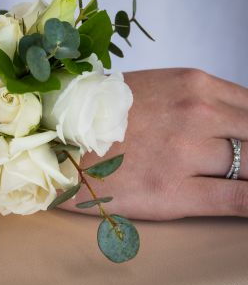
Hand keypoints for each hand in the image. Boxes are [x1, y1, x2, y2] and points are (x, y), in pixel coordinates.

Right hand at [60, 68, 247, 219]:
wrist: (55, 136)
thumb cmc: (103, 113)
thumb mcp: (155, 89)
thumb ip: (197, 101)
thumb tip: (233, 124)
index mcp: (193, 85)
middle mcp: (196, 113)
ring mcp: (185, 153)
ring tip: (246, 179)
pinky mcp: (173, 192)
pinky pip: (239, 200)